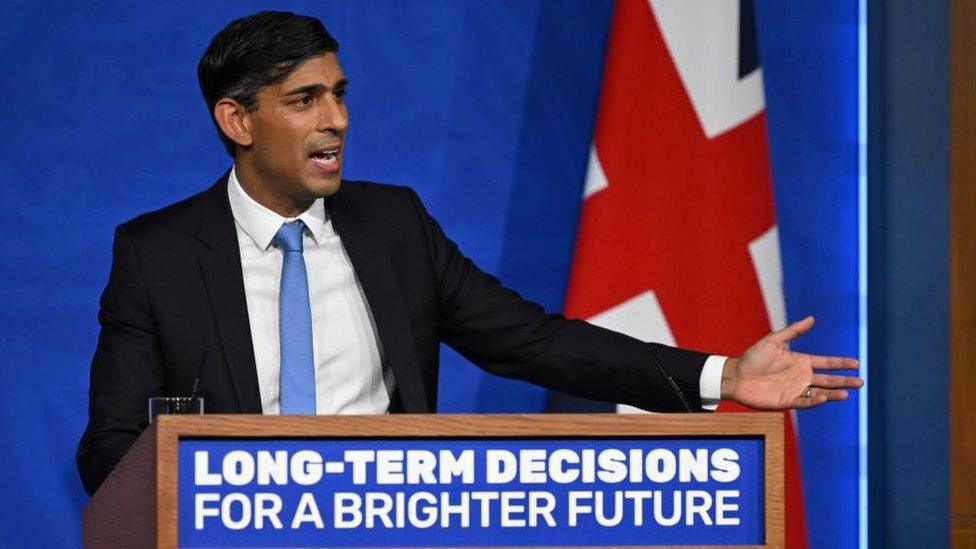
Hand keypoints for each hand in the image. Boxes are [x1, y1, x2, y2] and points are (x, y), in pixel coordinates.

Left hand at [720, 316, 862, 408]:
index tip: (856, 363)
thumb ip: (793, 331)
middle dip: (844, 381)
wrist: (736, 375)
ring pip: (819, 392)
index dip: (841, 363)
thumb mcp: (774, 341)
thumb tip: (812, 318)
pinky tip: (824, 397)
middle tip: (860, 382)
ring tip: (846, 393)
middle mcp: (801, 376)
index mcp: (800, 362)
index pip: (826, 363)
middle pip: (828, 379)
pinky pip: (804, 402)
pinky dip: (814, 400)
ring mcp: (795, 389)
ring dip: (833, 393)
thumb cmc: (753, 357)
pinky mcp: (786, 401)